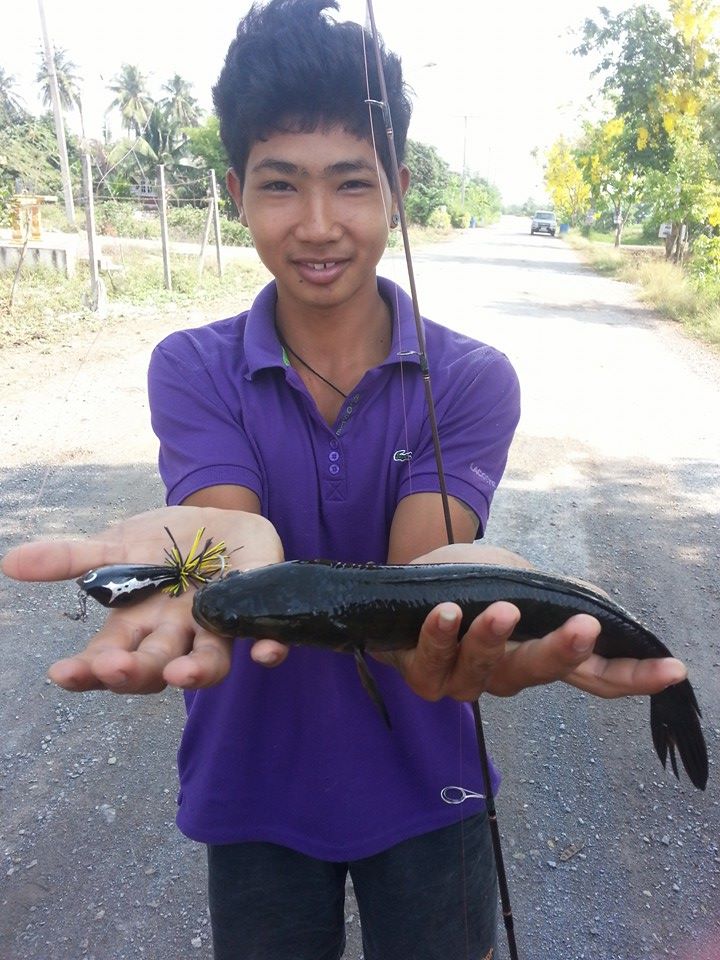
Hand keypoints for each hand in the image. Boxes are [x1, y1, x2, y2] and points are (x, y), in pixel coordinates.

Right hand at [2, 507, 283, 693]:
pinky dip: (268, 648)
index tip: (62, 673)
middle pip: (153, 667)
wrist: (221, 519)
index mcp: (137, 625)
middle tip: (118, 667)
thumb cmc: (163, 542)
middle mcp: (175, 635)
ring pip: (207, 663)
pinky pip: (266, 638)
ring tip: (184, 673)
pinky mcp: (257, 613)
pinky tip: (266, 654)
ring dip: (197, 672)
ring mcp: (217, 627)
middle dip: (134, 671)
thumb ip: (72, 556)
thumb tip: (10, 562)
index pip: (106, 660)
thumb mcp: (116, 544)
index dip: (86, 671)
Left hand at [373, 543, 687, 701]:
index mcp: (539, 654)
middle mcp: (506, 676)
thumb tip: (604, 610)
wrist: (407, 582)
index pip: (593, 676)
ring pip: (483, 670)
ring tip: (503, 610)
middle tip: (584, 628)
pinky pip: (430, 660)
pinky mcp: (421, 674)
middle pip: (540, 672)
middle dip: (562, 651)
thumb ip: (556, 596)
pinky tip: (446, 612)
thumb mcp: (520, 577)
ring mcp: (463, 681)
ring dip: (494, 639)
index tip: (670, 669)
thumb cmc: (471, 582)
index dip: (633, 677)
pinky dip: (439, 635)